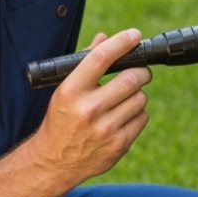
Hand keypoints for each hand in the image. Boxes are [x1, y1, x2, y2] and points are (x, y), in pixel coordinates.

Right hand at [27, 29, 151, 185]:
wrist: (54, 161)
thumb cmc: (62, 119)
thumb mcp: (65, 90)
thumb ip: (85, 63)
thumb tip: (105, 38)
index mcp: (71, 91)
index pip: (101, 58)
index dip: (121, 43)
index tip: (134, 35)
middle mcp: (88, 109)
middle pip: (132, 78)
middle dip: (140, 71)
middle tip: (139, 71)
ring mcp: (105, 129)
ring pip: (140, 98)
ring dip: (137, 94)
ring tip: (124, 98)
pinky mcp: (119, 144)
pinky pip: (143, 117)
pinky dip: (138, 113)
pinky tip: (123, 116)